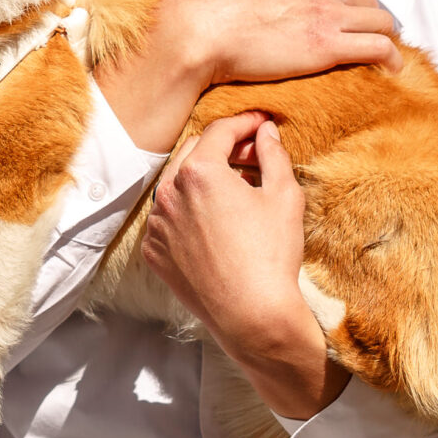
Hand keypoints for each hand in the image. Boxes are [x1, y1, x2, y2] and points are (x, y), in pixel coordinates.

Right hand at [98, 0, 398, 152]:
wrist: (196, 28)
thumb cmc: (207, 4)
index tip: (339, 18)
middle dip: (365, 17)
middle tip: (362, 39)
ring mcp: (328, 9)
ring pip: (380, 20)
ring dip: (382, 36)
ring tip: (382, 55)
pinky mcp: (329, 45)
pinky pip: (380, 47)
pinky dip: (392, 58)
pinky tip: (392, 70)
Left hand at [140, 113, 342, 417]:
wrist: (251, 314)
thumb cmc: (271, 254)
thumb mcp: (283, 195)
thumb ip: (272, 154)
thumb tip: (265, 132)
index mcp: (199, 171)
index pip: (220, 131)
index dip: (244, 123)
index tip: (261, 123)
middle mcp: (169, 192)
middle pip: (194, 153)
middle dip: (223, 148)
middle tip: (252, 154)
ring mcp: (157, 223)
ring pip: (178, 186)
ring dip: (204, 180)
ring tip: (236, 190)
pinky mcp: (154, 251)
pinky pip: (169, 219)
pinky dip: (188, 212)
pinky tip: (216, 223)